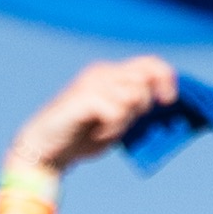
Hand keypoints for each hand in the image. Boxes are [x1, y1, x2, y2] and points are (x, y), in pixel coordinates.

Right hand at [3, 56, 180, 178]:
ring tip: (107, 132)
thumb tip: (163, 99)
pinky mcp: (85, 98)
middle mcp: (101, 72)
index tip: (169, 100)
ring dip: (126, 121)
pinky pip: (118, 111)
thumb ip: (135, 108)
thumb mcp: (116, 120)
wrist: (44, 151)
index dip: (166, 77)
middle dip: (149, 100)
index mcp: (109, 74)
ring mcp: (92, 83)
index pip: (148, 63)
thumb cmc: (79, 138)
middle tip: (136, 119)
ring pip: (135, 94)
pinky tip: (99, 135)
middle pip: (146, 74)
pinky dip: (113, 129)